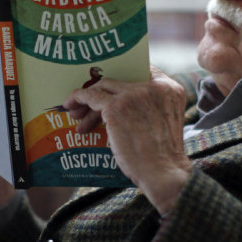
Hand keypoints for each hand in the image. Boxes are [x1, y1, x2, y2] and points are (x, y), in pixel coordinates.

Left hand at [63, 67, 191, 213]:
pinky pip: (91, 96)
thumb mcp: (165, 120)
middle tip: (88, 103)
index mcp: (171, 88)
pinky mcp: (116, 107)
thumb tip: (120, 103)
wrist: (164, 172)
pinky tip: (71, 106)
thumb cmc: (163, 155)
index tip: (110, 86)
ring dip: (88, 99)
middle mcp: (154, 86)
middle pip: (120, 80)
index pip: (143, 70)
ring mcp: (134, 94)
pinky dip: (78, 98)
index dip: (124, 77)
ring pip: (103, 87)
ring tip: (77, 114)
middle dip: (102, 90)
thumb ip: (151, 106)